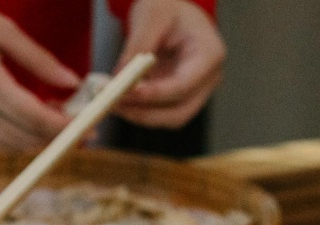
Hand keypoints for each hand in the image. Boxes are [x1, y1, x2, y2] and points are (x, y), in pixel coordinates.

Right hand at [0, 0, 78, 151]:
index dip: (63, 126)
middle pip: (24, 136)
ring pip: (9, 145)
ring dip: (37, 141)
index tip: (86, 126)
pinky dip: (16, 140)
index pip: (34, 116)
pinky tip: (32, 127)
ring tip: (58, 127)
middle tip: (81, 131)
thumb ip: (40, 61)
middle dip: (56, 137)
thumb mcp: (6, 32)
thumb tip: (72, 82)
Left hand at [113, 0, 224, 128]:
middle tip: (112, 103)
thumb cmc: (166, 8)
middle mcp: (209, 79)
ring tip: (110, 102)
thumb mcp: (151, 17)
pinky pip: (160, 114)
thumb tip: (118, 79)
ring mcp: (196, 92)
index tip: (126, 93)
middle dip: (144, 112)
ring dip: (138, 116)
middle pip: (179, 112)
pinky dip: (139, 112)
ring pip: (169, 119)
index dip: (155, 94)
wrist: (171, 12)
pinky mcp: (180, 99)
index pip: (183, 85)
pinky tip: (118, 101)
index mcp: (210, 55)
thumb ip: (137, 47)